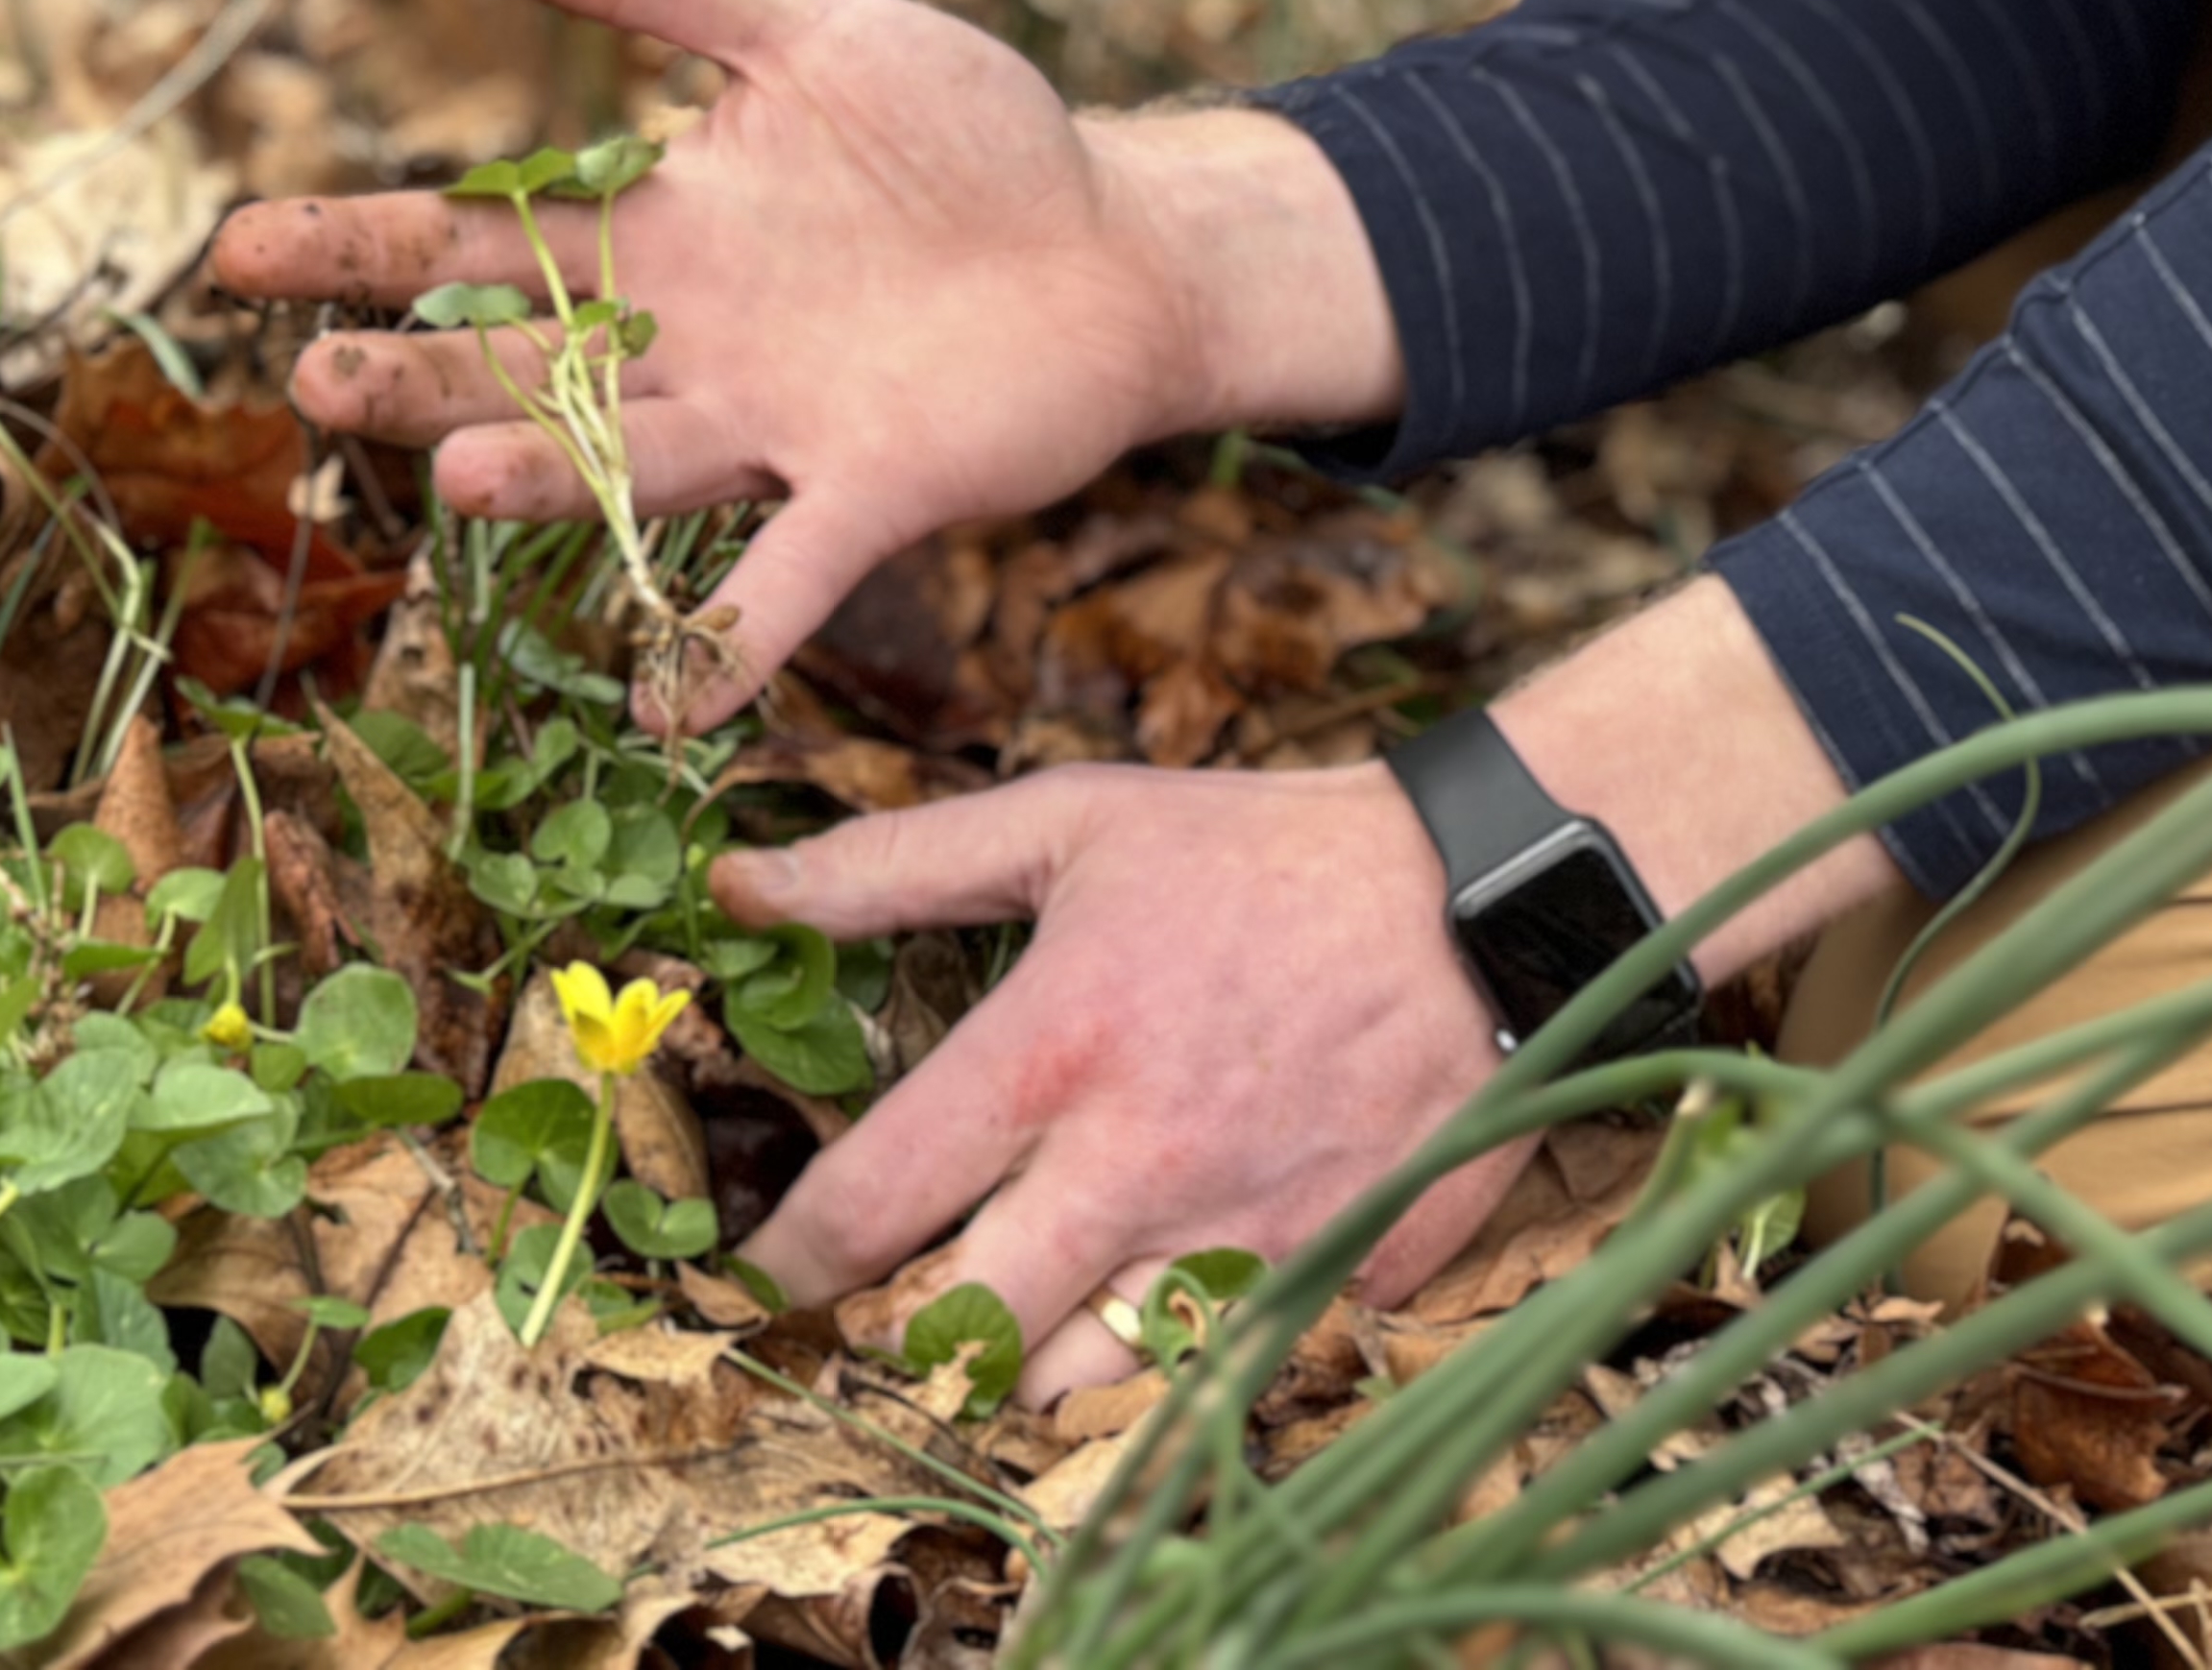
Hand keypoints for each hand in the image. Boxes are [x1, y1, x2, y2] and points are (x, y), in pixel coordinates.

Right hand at [212, 0, 1399, 723]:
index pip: (469, 239)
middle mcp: (681, 344)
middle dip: (413, 380)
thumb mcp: (798, 22)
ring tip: (455, 477)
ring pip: (628, 464)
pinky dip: (734, 639)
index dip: (355, 247)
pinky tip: (674, 703)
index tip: (234, 246)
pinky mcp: (873, 489)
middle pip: (516, 367)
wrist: (1114, 235)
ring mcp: (770, 427)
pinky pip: (788, 579)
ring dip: (547, 479)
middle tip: (310, 385)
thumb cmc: (956, 129)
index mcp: (648, 229)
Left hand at [715, 760, 1524, 1403]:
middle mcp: (1135, 1167)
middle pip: (962, 1335)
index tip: (759, 1279)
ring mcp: (1236, 1241)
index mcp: (1055, 1049)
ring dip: (1021, 1367)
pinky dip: (1155, 1360)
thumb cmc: (1252, 856)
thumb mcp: (1067, 824)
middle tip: (874, 1320)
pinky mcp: (1325, 1282)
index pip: (874, 1203)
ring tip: (1004, 1315)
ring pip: (1077, 1387)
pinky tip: (1136, 1304)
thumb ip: (892, 865)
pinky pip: (1205, 1371)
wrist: (1470, 903)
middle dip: (896, 1344)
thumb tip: (742, 887)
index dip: (788, 1262)